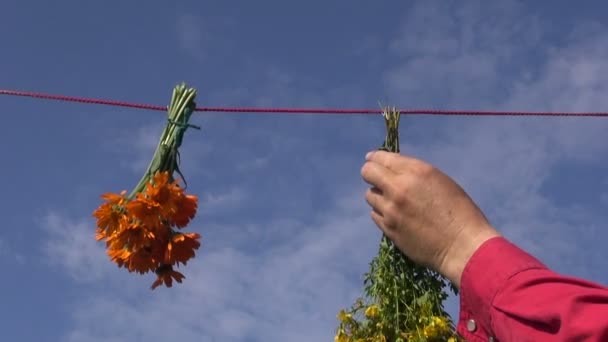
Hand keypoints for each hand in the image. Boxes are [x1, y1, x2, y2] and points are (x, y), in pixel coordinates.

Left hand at [361, 150, 499, 287]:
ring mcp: (391, 210)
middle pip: (368, 173)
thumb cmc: (459, 212)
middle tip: (376, 178)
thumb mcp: (440, 182)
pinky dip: (382, 213)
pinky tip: (395, 216)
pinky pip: (375, 214)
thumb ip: (414, 173)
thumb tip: (393, 169)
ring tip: (393, 201)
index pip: (382, 157)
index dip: (375, 157)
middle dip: (370, 173)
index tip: (372, 159)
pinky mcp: (389, 229)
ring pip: (370, 195)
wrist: (463, 246)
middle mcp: (399, 188)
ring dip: (378, 196)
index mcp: (417, 172)